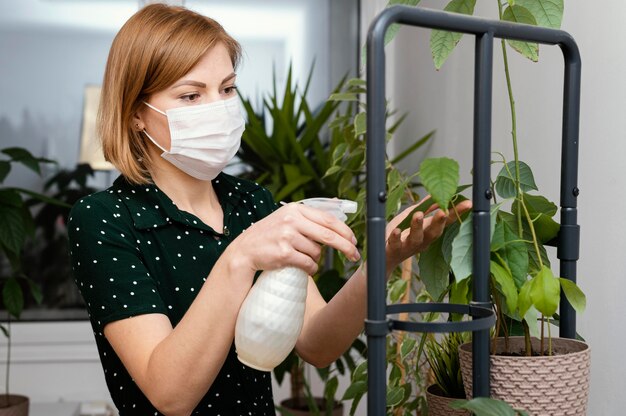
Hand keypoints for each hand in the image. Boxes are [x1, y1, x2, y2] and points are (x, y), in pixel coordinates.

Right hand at [230, 203, 359, 276]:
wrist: (245, 250)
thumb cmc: (269, 235)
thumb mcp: (287, 217)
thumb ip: (309, 215)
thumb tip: (337, 206)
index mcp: (295, 209)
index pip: (328, 219)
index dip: (345, 231)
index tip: (354, 240)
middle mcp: (292, 220)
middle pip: (328, 235)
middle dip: (345, 247)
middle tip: (354, 255)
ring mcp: (287, 237)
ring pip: (317, 252)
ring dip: (316, 259)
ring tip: (303, 258)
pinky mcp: (284, 254)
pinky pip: (308, 264)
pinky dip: (310, 268)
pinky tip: (304, 267)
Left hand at [385, 198, 471, 273]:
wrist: (383, 257)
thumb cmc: (400, 235)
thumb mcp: (411, 218)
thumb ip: (424, 208)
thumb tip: (436, 192)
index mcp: (429, 232)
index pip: (445, 221)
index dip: (456, 213)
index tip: (468, 203)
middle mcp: (422, 241)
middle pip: (434, 232)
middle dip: (440, 221)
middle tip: (444, 211)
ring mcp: (408, 246)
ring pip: (416, 238)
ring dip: (418, 227)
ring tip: (418, 215)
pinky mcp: (393, 250)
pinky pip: (395, 244)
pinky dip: (395, 237)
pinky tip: (396, 230)